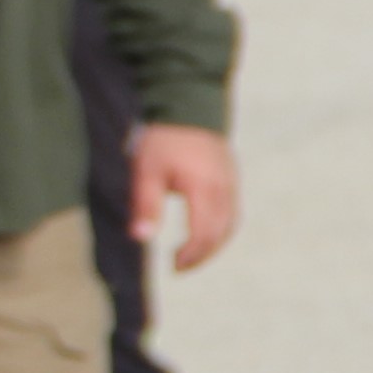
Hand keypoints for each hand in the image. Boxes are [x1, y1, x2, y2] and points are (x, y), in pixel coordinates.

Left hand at [130, 122, 238, 271]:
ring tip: (191, 256)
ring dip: (213, 245)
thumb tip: (141, 238)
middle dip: (202, 255)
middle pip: (221, 233)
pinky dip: (220, 229)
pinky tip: (204, 234)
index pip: (204, 233)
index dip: (191, 254)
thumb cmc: (163, 139)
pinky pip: (232, 211)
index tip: (173, 265)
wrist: (188, 104)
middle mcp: (224, 188)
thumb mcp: (146, 171)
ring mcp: (231, 182)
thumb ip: (145, 205)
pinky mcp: (232, 178)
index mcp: (204, 187)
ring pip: (230, 224)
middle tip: (180, 268)